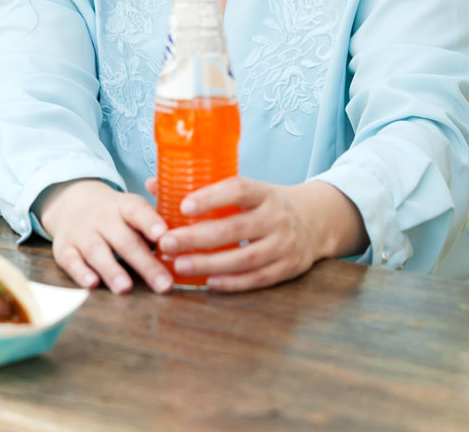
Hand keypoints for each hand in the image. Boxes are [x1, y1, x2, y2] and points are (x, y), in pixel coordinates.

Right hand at [38, 179, 173, 293]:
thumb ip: (155, 226)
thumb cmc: (116, 215)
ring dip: (111, 270)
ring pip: (96, 250)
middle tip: (164, 284)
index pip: (138, 210)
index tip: (164, 236)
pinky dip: (80, 273)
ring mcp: (82, 232)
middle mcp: (102, 216)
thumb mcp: (133, 210)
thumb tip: (184, 245)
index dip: (150, 222)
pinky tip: (92, 284)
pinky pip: (71, 261)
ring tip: (126, 288)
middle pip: (124, 240)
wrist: (73, 203)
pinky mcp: (64, 249)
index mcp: (124, 205)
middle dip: (145, 263)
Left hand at [151, 177, 366, 292]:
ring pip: (244, 257)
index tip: (183, 206)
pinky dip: (232, 283)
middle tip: (166, 242)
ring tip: (179, 265)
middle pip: (235, 228)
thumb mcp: (247, 189)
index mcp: (265, 192)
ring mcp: (284, 244)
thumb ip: (204, 188)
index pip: (239, 190)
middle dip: (197, 237)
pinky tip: (208, 283)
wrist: (316, 221)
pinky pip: (257, 278)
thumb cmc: (267, 204)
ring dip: (209, 264)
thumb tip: (153, 184)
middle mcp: (277, 217)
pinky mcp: (288, 268)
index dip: (211, 197)